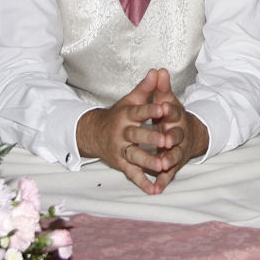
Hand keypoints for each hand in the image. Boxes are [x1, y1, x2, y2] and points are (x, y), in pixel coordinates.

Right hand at [75, 69, 205, 193]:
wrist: (93, 133)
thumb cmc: (118, 115)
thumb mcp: (130, 100)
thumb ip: (145, 88)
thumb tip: (157, 70)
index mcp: (126, 115)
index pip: (140, 112)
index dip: (152, 110)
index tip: (165, 107)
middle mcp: (122, 133)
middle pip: (137, 135)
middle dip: (151, 137)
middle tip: (166, 139)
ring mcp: (121, 150)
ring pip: (135, 156)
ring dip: (149, 161)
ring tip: (163, 165)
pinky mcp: (121, 163)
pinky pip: (132, 174)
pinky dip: (142, 182)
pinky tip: (154, 189)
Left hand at [142, 79, 208, 190]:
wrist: (191, 136)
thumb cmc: (173, 118)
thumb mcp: (168, 101)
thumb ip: (162, 88)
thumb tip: (159, 69)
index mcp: (176, 118)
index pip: (174, 112)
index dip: (168, 110)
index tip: (163, 107)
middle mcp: (179, 135)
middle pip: (176, 136)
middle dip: (170, 138)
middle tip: (164, 140)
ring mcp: (177, 151)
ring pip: (174, 156)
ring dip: (168, 160)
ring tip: (162, 165)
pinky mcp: (174, 165)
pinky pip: (168, 174)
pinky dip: (162, 182)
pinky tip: (155, 189)